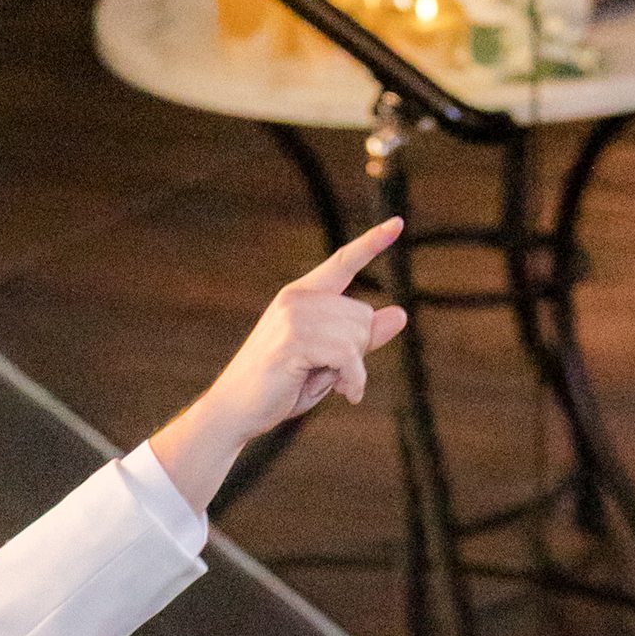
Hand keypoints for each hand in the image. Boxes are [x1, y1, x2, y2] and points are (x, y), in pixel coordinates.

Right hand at [150, 219, 408, 511]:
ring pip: (357, 335)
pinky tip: (348, 395)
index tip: (398, 223)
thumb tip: (400, 314)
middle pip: (362, 314)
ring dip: (355, 369)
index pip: (343, 262)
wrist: (233, 411)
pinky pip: (347, 356)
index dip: (372, 243)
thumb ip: (360, 338)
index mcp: (301, 295)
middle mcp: (296, 299)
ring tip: (338, 386)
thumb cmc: (280, 387)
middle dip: (359, 349)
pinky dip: (354, 379)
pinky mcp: (293, 342)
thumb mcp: (326, 361)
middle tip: (336, 375)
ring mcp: (292, 317)